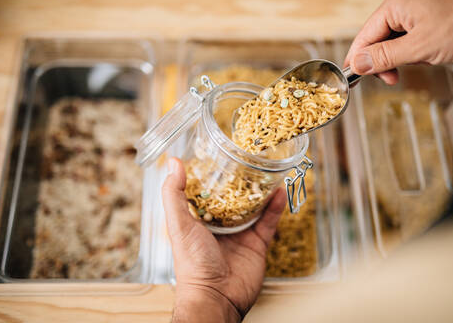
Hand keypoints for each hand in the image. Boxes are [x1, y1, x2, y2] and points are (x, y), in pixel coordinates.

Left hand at [162, 158, 285, 322]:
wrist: (216, 296)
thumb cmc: (192, 263)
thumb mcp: (179, 224)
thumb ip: (174, 194)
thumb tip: (173, 163)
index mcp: (199, 218)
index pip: (208, 191)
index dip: (215, 174)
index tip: (222, 156)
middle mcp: (220, 224)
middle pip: (234, 197)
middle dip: (242, 180)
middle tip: (251, 160)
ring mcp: (240, 233)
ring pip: (254, 206)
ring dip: (261, 190)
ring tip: (269, 170)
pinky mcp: (257, 243)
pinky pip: (268, 221)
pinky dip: (275, 207)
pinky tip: (279, 191)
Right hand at [345, 0, 452, 84]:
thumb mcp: (419, 47)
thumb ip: (385, 57)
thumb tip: (357, 64)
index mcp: (395, 6)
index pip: (364, 36)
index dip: (357, 60)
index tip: (351, 80)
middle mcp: (400, 7)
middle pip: (375, 40)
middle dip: (382, 62)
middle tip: (389, 79)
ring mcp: (412, 14)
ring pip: (390, 44)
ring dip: (398, 60)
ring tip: (414, 65)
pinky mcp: (423, 22)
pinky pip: (405, 42)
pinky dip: (410, 54)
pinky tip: (423, 57)